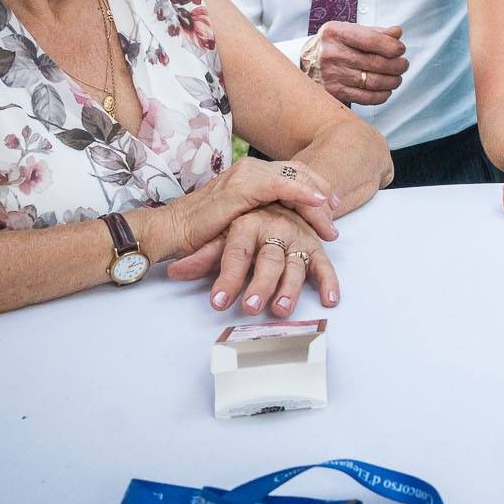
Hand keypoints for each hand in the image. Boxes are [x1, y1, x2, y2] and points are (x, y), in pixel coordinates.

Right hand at [136, 156, 338, 263]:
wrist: (171, 231)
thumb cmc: (202, 229)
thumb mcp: (240, 217)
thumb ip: (261, 211)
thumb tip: (286, 220)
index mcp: (251, 173)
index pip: (293, 172)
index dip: (315, 185)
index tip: (332, 204)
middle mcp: (250, 169)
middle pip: (299, 172)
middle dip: (322, 189)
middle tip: (337, 209)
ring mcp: (245, 176)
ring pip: (294, 178)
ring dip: (317, 195)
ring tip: (332, 213)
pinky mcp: (240, 189)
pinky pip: (280, 186)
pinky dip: (302, 193)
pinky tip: (317, 202)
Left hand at [167, 204, 339, 313]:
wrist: (261, 193)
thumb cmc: (234, 220)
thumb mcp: (212, 236)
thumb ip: (200, 255)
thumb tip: (174, 271)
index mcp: (245, 221)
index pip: (236, 252)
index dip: (228, 278)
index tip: (219, 301)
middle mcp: (274, 223)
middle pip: (268, 260)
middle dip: (260, 286)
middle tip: (249, 309)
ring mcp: (296, 232)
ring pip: (295, 262)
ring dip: (289, 288)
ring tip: (280, 310)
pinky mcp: (310, 243)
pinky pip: (321, 261)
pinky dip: (327, 279)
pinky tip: (329, 299)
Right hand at [300, 23, 406, 105]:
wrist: (310, 61)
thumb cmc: (338, 44)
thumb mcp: (352, 31)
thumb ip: (376, 33)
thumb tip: (397, 33)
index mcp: (336, 32)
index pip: (371, 40)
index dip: (392, 46)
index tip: (400, 50)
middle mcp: (331, 53)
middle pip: (375, 63)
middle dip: (397, 65)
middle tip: (403, 65)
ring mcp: (331, 74)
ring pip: (373, 82)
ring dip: (392, 81)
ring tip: (397, 78)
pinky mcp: (333, 92)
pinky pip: (366, 98)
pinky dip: (382, 95)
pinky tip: (386, 90)